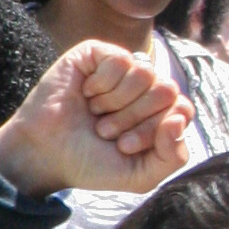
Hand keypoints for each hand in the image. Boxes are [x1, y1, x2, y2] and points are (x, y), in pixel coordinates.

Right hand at [0, 41, 192, 200]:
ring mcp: (120, 68)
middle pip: (166, 90)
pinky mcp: (96, 54)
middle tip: (106, 130)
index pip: (182, 109)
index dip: (156, 129)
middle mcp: (143, 87)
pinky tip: (86, 93)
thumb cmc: (91, 163)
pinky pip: (120, 60)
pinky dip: (102, 84)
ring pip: (145, 73)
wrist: (45, 154)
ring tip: (95, 113)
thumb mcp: (141, 175)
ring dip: (115, 103)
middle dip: (134, 118)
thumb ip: (174, 155)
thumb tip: (178, 117)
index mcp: (157, 111)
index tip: (125, 146)